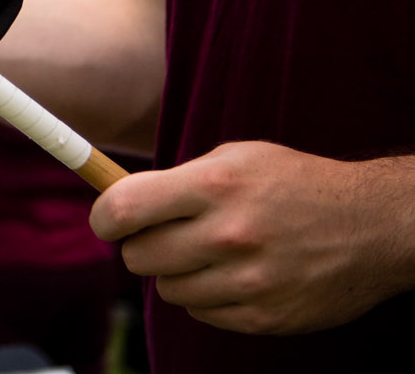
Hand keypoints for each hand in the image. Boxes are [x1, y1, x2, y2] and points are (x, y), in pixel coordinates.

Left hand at [92, 141, 414, 334]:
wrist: (372, 226)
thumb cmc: (294, 184)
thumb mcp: (236, 159)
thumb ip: (176, 180)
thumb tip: (116, 201)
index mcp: (215, 185)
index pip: (122, 209)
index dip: (103, 218)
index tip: (106, 221)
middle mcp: (229, 235)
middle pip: (137, 257)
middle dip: (139, 245)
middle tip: (163, 235)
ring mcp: (248, 281)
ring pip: (167, 289)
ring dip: (176, 273)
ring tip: (209, 252)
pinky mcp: (264, 317)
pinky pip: (202, 313)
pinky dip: (207, 297)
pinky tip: (234, 275)